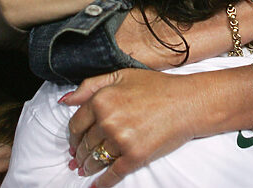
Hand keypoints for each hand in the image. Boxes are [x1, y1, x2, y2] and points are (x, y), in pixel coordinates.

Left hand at [63, 69, 197, 186]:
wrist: (187, 102)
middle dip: (80, 152)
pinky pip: (112, 174)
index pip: (75, 124)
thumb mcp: (123, 75)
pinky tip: (98, 185)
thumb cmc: (158, 86)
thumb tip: (65, 100)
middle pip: (84, 144)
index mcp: (102, 99)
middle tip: (79, 158)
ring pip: (95, 160)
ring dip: (89, 166)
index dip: (73, 135)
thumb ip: (91, 85)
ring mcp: (121, 140)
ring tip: (87, 169)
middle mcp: (108, 120)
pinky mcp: (135, 156)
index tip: (75, 141)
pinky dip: (103, 182)